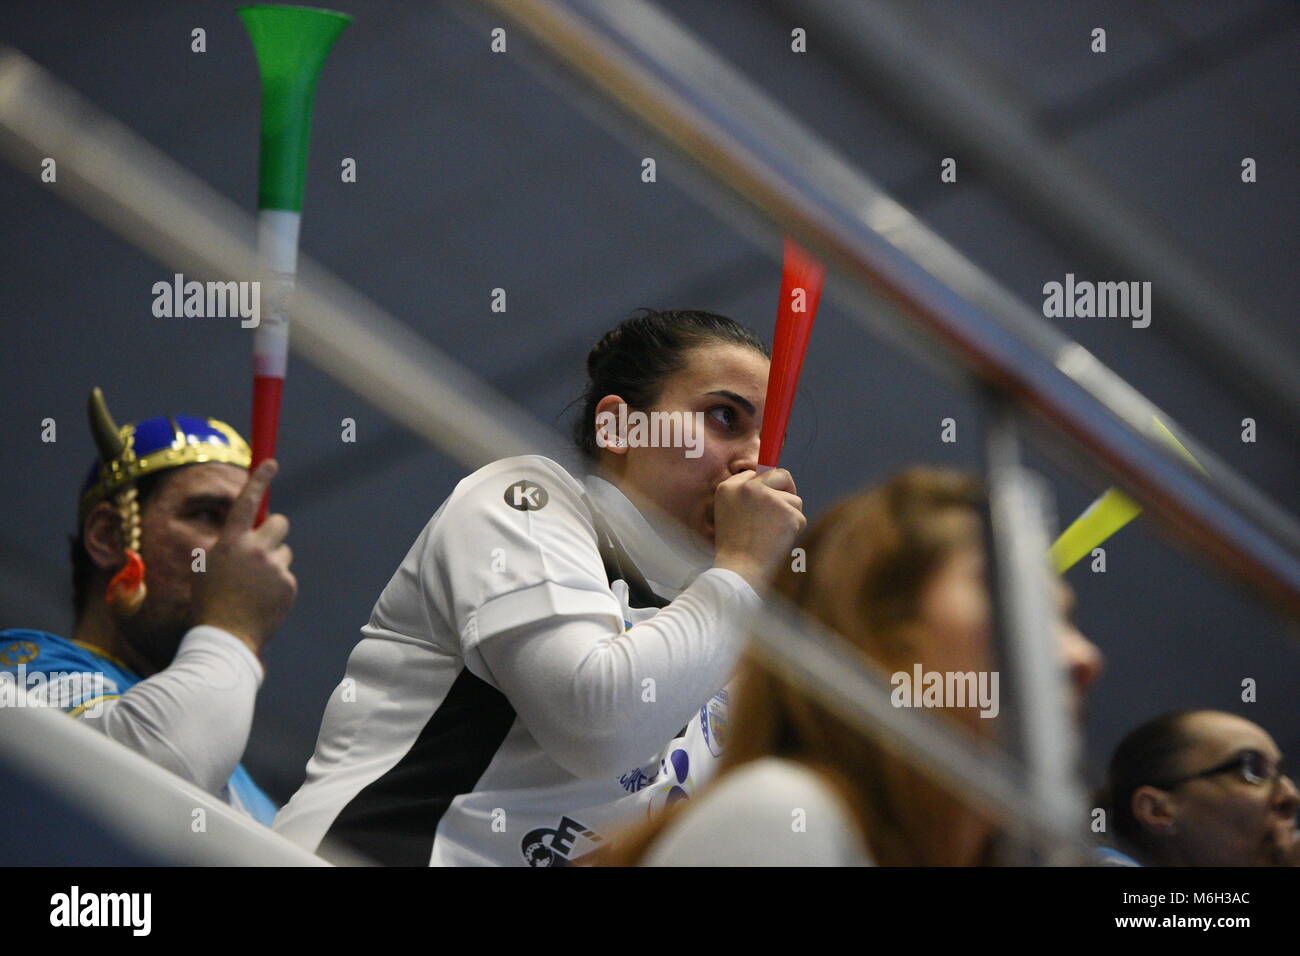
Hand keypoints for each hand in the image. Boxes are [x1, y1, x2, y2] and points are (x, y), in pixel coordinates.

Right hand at [191, 460, 296, 653]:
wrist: (224, 638)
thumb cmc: (208, 604)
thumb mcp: (208, 569)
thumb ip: (228, 549)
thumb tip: (244, 539)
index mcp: (230, 542)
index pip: (246, 502)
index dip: (259, 479)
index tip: (271, 463)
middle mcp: (255, 549)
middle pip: (279, 522)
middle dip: (272, 532)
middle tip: (261, 548)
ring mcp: (275, 567)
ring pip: (284, 552)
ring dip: (274, 562)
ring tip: (254, 586)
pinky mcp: (289, 584)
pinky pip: (286, 576)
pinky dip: (277, 585)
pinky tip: (262, 601)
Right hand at [711, 467, 805, 589]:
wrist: (740, 570)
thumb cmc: (735, 548)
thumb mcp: (728, 514)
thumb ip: (745, 497)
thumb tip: (773, 485)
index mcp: (728, 487)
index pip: (755, 474)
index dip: (765, 486)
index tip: (767, 500)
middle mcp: (747, 486)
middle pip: (780, 475)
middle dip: (787, 490)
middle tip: (784, 510)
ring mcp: (768, 497)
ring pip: (793, 499)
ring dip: (789, 516)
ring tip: (772, 536)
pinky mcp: (786, 511)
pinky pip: (799, 516)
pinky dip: (794, 530)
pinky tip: (778, 542)